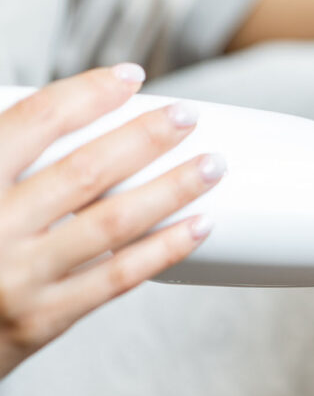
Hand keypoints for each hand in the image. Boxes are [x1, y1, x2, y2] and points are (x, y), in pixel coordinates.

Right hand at [0, 65, 224, 379]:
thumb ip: (9, 154)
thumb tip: (68, 108)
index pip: (34, 122)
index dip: (86, 94)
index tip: (130, 77)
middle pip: (85, 171)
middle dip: (144, 138)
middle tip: (186, 116)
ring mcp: (21, 278)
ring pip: (113, 223)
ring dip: (171, 189)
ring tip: (212, 166)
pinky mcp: (44, 319)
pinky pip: (118, 278)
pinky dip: (164, 249)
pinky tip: (200, 225)